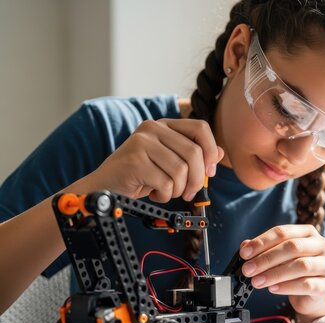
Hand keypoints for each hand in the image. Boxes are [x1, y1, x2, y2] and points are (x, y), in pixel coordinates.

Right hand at [86, 119, 223, 201]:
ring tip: (167, 192)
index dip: (210, 151)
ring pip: (181, 170)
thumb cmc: (139, 175)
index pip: (200, 128)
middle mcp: (152, 128)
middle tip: (190, 193)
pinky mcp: (134, 161)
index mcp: (164, 125)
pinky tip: (155, 193)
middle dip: (197, 179)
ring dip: (179, 189)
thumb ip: (193, 156)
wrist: (105, 186)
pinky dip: (165, 195)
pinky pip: (166, 183)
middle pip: (194, 153)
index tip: (209, 171)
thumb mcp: (169, 162)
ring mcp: (141, 143)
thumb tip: (219, 153)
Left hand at [240, 225, 324, 317]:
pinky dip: (286, 287)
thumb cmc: (294, 272)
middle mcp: (322, 246)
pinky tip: (272, 289)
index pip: (283, 232)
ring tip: (256, 281)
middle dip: (266, 258)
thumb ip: (263, 250)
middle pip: (292, 247)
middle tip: (248, 269)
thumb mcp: (278, 257)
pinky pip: (306, 284)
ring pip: (301, 266)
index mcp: (308, 233)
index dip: (262, 242)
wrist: (311, 296)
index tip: (245, 253)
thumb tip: (245, 246)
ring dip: (274, 274)